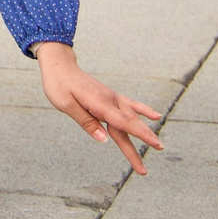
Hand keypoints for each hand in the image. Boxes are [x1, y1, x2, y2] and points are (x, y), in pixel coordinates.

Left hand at [33, 42, 164, 174]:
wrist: (60, 65)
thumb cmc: (59, 85)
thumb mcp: (66, 105)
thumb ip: (86, 122)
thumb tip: (104, 140)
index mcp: (99, 104)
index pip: (124, 122)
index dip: (142, 134)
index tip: (156, 144)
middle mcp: (110, 100)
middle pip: (130, 124)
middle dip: (145, 139)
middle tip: (158, 153)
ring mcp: (112, 98)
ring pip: (132, 117)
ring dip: (145, 131)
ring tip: (158, 144)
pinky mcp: (110, 97)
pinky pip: (130, 105)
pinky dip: (144, 110)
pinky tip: (155, 116)